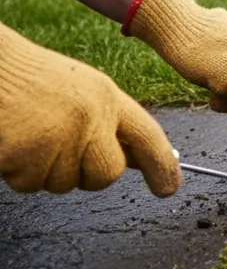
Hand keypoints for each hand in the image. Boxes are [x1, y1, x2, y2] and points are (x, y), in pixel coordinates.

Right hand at [0, 21, 180, 195]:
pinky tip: (13, 142)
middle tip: (60, 150)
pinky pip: (30, 184)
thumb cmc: (32, 80)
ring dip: (45, 171)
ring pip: (63, 184)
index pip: (147, 136)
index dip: (162, 165)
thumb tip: (137, 161)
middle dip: (86, 174)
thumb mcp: (84, 90)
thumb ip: (110, 122)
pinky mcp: (26, 154)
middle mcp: (91, 118)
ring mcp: (60, 137)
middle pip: (107, 175)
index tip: (169, 188)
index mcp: (107, 99)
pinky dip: (18, 172)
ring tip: (30, 135)